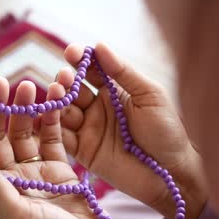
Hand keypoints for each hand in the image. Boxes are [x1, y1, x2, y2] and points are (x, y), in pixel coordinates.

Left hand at [0, 79, 122, 218]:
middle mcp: (11, 177)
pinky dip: (51, 118)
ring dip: (24, 109)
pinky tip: (52, 99)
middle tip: (3, 82)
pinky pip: (51, 138)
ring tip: (29, 86)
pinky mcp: (59, 169)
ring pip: (25, 132)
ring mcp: (35, 171)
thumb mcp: (20, 217)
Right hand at [49, 43, 207, 218]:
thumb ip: (123, 72)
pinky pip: (62, 136)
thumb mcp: (150, 95)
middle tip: (65, 78)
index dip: (79, 60)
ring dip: (57, 102)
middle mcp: (98, 107)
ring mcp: (88, 128)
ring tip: (57, 95)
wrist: (171, 172)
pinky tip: (46, 117)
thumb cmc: (167, 131)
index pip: (91, 70)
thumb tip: (100, 46)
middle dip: (65, 81)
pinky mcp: (82, 151)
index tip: (72, 53)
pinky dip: (51, 126)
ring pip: (64, 111)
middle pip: (73, 89)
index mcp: (114, 90)